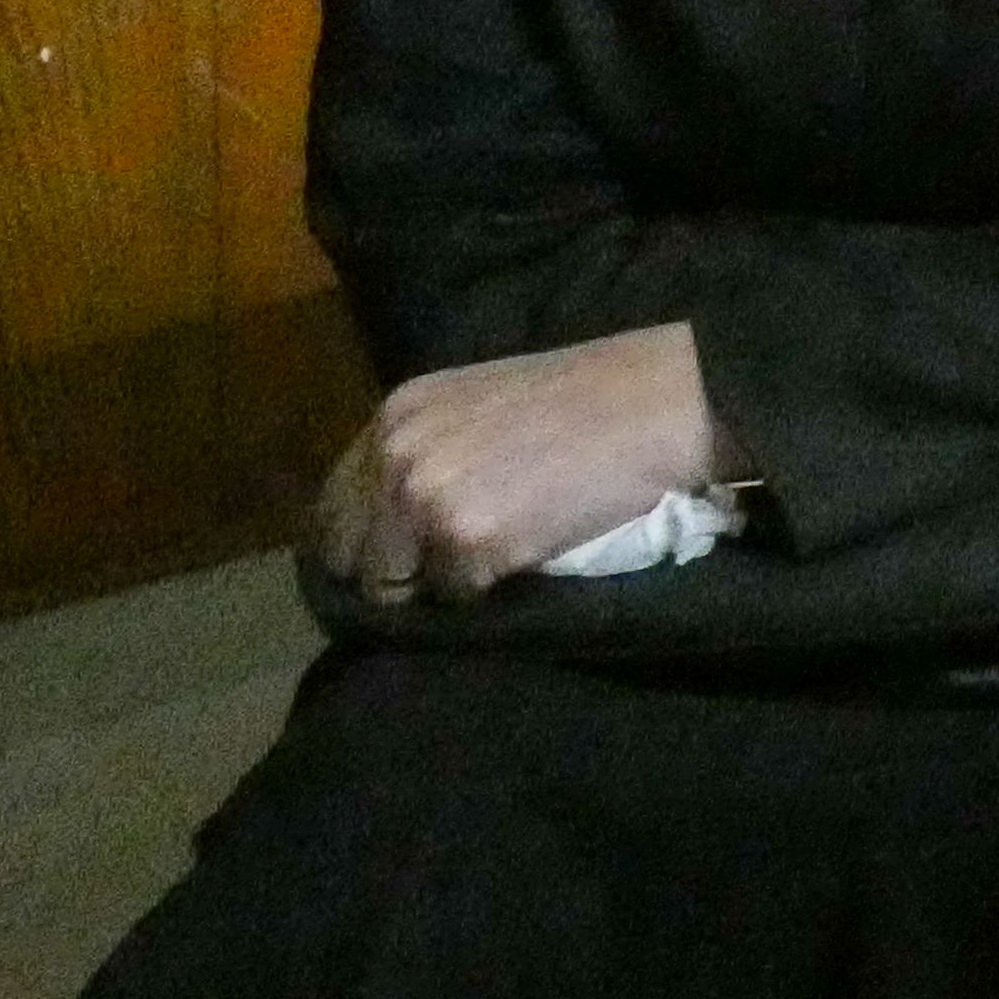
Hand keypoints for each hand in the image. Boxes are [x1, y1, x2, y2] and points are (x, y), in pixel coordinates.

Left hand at [309, 322, 725, 601]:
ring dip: (438, 585)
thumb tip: (397, 524)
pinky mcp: (468, 541)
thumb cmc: (591, 399)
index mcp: (397, 413)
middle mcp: (396, 452)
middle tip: (446, 572)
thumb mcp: (482, 406)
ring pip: (395, 585)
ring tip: (497, 557)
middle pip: (350, 555)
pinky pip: (454, 598)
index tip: (402, 561)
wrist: (661, 404)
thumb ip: (430, 450)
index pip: (336, 508)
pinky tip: (528, 555)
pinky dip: (486, 591)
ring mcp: (427, 498)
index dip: (368, 543)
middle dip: (392, 572)